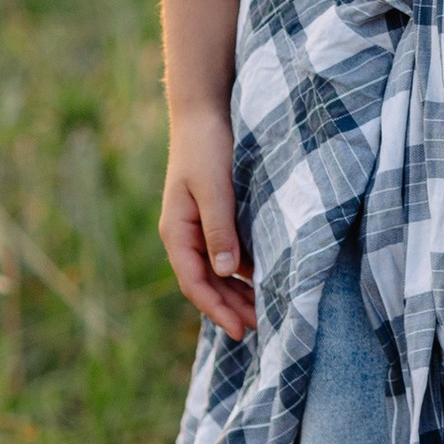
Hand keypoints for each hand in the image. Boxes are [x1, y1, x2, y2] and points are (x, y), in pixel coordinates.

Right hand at [161, 100, 252, 338]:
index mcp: (176, 232)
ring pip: (218, 272)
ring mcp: (199, 228)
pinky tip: (265, 279)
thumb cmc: (207, 148)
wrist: (205, 113)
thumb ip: (219, 228)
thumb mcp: (214, 188)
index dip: (216, 310)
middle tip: (263, 328)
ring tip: (266, 311)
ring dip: (238, 293)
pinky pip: (227, 254)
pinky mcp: (215, 218)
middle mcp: (185, 235)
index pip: (194, 283)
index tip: (240, 331)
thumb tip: (225, 271)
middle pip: (207, 283)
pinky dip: (244, 271)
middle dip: (231, 308)